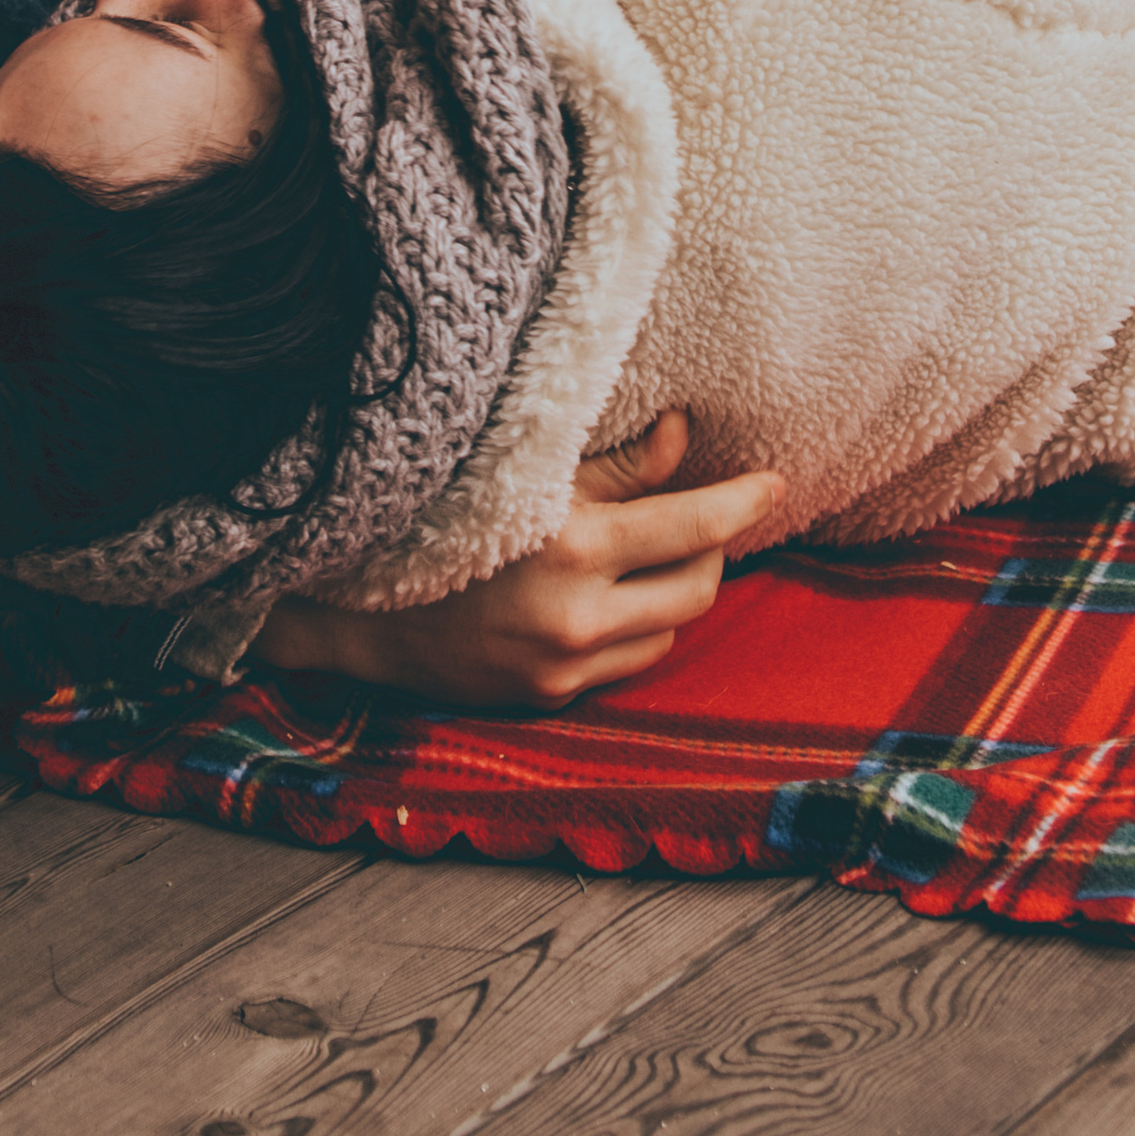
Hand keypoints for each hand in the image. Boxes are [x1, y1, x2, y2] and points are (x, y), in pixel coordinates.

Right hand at [253, 408, 783, 707]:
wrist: (359, 609)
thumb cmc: (444, 515)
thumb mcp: (528, 476)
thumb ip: (617, 466)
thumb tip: (685, 436)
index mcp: (574, 547)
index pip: (694, 526)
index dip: (743, 501)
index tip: (775, 481)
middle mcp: (577, 617)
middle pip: (697, 588)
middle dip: (711, 549)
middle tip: (702, 516)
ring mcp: (564, 667)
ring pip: (668, 631)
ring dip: (674, 592)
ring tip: (650, 554)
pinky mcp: (550, 699)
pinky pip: (629, 665)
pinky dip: (636, 629)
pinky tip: (610, 598)